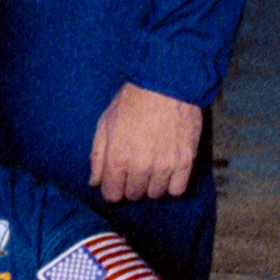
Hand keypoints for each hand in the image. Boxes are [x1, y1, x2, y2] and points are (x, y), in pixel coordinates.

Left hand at [88, 82, 205, 200]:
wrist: (166, 84)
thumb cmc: (132, 101)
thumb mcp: (105, 124)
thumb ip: (97, 156)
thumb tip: (94, 183)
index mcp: (118, 158)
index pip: (112, 195)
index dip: (112, 189)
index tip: (116, 181)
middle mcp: (141, 167)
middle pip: (134, 195)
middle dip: (131, 185)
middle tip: (134, 168)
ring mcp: (165, 166)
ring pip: (155, 194)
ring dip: (151, 185)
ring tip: (152, 167)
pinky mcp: (185, 161)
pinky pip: (177, 190)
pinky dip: (171, 184)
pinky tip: (168, 171)